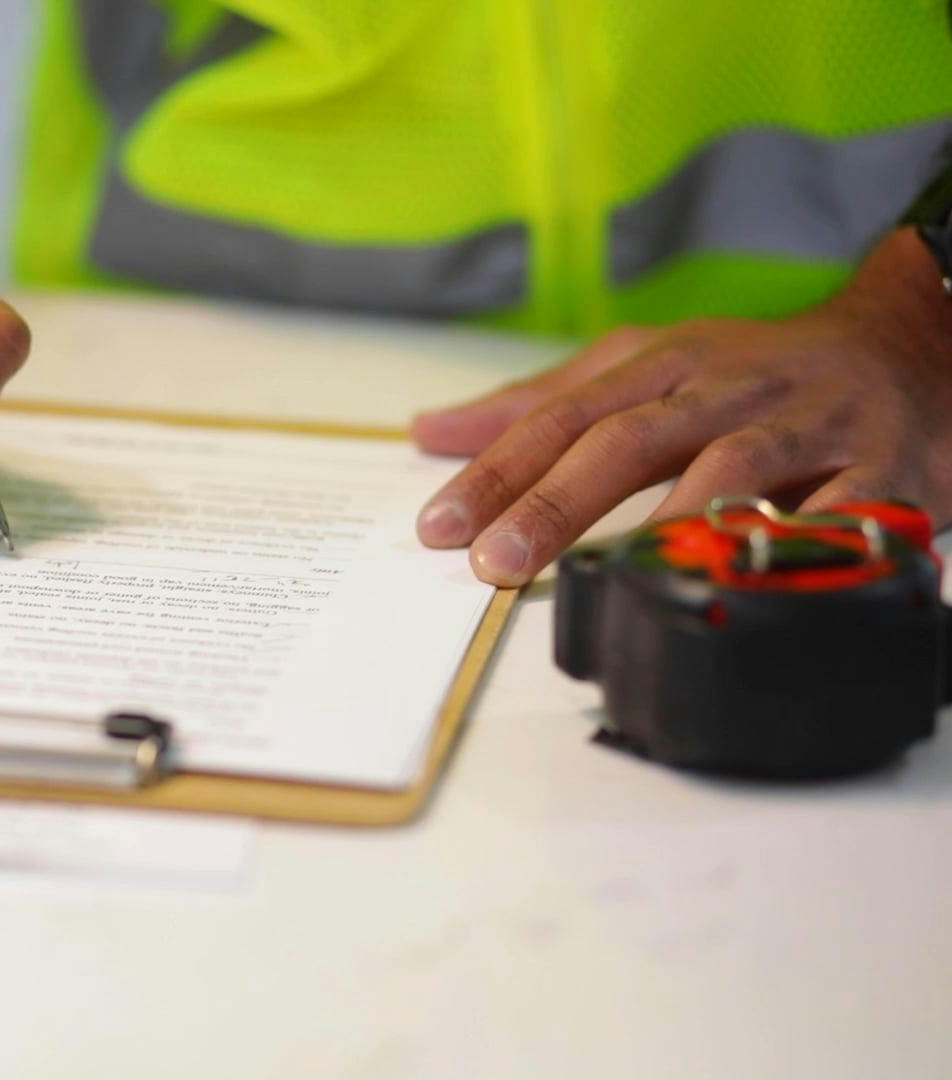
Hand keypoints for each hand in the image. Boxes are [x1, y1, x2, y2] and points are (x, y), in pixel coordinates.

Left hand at [410, 230, 951, 585]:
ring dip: (666, 523)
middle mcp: (731, 390)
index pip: (566, 418)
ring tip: (611, 573)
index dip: (500, 470)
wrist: (911, 347)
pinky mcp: (885, 467)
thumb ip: (539, 404)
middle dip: (558, 501)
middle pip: (631, 440)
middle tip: (497, 558)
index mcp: (667, 366)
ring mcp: (809, 427)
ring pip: (732, 469)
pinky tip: (756, 573)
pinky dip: (806, 541)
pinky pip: (845, 509)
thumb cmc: (753, 372)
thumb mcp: (645, 368)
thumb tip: (433, 432)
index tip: (440, 525)